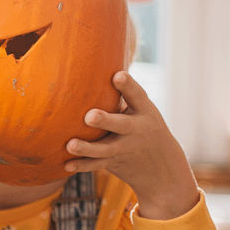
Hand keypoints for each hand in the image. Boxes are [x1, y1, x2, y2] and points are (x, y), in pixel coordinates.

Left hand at [65, 71, 199, 219]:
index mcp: (144, 111)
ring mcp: (124, 148)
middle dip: (106, 120)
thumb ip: (123, 93)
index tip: (118, 75)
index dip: (128, 85)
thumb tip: (93, 62)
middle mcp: (135, 129)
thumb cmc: (144, 125)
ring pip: (104, 149)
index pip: (137, 96)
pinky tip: (65, 164)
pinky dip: (82, 165)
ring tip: (70, 144)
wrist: (163, 168)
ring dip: (87, 148)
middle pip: (120, 124)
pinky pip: (96, 164)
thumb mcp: (142, 109)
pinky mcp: (114, 162)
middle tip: (90, 116)